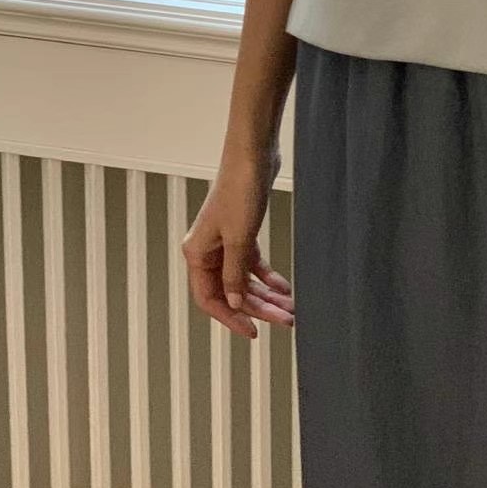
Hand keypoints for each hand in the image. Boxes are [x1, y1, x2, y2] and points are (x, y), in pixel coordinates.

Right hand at [181, 146, 293, 339]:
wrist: (253, 155)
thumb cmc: (240, 190)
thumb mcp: (239, 238)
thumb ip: (235, 274)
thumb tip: (234, 304)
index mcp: (197, 253)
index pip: (210, 299)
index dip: (231, 318)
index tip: (253, 332)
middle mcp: (208, 250)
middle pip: (231, 291)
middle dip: (257, 307)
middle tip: (284, 320)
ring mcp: (225, 241)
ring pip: (243, 279)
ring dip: (265, 294)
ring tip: (289, 308)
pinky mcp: (242, 231)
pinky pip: (252, 263)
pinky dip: (267, 276)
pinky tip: (283, 288)